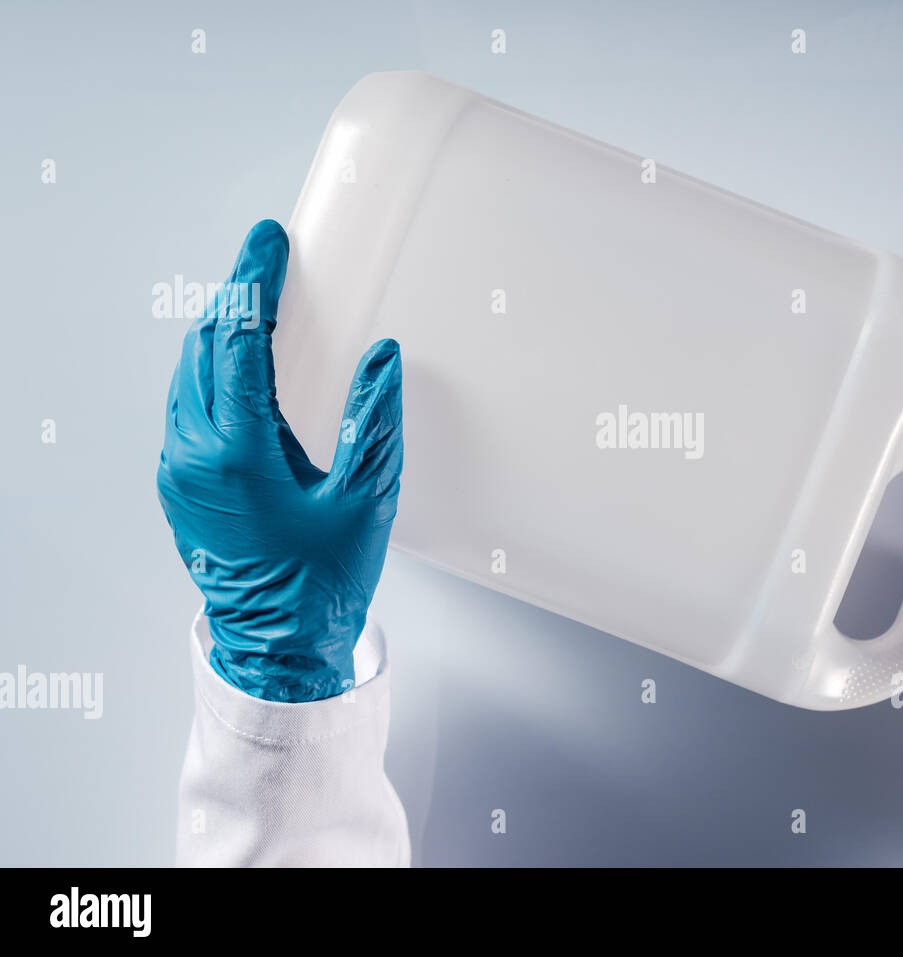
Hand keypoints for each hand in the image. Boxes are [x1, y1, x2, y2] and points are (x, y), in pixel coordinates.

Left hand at [157, 220, 402, 701]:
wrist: (278, 650)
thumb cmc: (320, 586)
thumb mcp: (364, 499)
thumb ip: (373, 420)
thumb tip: (380, 358)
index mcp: (238, 451)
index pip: (237, 339)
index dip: (254, 281)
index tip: (267, 242)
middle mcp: (194, 454)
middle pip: (202, 348)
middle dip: (233, 300)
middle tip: (265, 267)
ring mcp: (178, 472)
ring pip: (187, 377)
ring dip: (218, 336)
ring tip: (254, 310)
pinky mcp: (180, 488)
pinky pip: (185, 409)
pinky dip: (209, 374)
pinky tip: (237, 372)